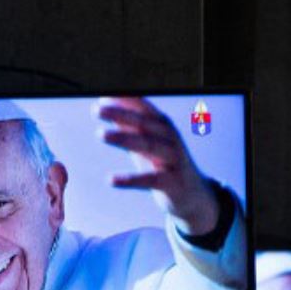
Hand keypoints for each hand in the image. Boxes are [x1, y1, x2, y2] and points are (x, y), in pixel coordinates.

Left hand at [94, 96, 220, 236]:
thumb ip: (128, 125)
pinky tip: (111, 180)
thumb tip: (104, 104)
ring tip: (101, 134)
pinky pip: (149, 179)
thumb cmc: (164, 164)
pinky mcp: (172, 183)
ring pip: (148, 146)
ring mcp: (174, 160)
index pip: (144, 109)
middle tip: (97, 110)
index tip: (103, 94)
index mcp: (164, 127)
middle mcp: (170, 139)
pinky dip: (130, 179)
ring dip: (124, 138)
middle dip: (120, 115)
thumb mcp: (146, 143)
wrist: (193, 195)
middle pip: (144, 124)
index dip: (126, 100)